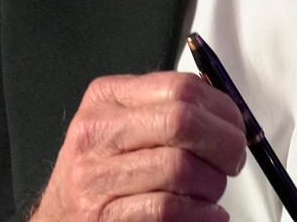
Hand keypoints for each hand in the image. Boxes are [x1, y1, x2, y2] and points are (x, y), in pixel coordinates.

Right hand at [30, 72, 247, 221]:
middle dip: (224, 144)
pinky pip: (168, 209)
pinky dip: (201, 214)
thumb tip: (229, 113)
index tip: (237, 128)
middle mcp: (96, 133)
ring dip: (212, 185)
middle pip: (183, 123)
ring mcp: (95, 177)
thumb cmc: (103, 173)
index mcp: (106, 99)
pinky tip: (206, 214)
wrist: (60, 218)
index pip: (180, 88)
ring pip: (180, 168)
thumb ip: (168, 110)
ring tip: (211, 192)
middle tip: (234, 161)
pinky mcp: (103, 217)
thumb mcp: (124, 127)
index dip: (222, 109)